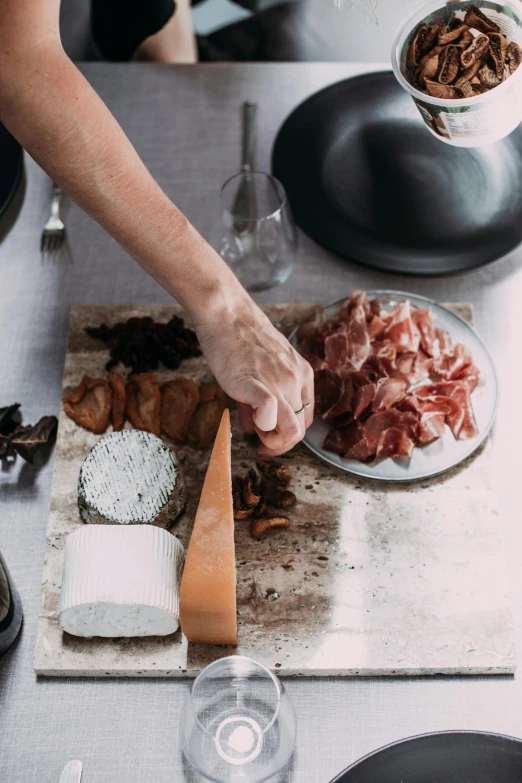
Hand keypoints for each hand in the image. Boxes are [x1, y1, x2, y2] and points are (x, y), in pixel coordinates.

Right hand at [194, 296, 313, 455]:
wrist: (225, 314)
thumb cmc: (239, 338)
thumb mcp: (262, 366)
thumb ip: (262, 397)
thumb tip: (254, 426)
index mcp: (301, 374)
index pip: (305, 418)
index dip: (287, 435)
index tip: (269, 438)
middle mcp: (296, 379)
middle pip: (299, 429)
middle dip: (279, 442)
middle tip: (259, 440)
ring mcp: (280, 382)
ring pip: (291, 431)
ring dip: (273, 441)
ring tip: (256, 434)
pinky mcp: (258, 384)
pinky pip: (270, 417)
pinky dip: (262, 427)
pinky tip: (248, 423)